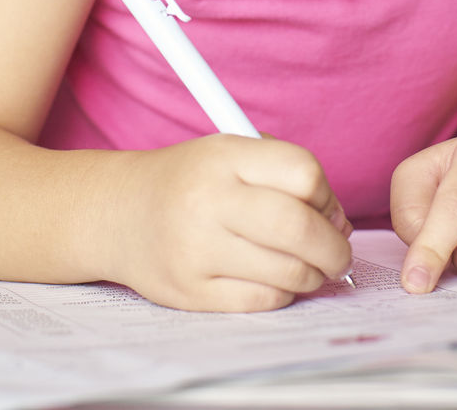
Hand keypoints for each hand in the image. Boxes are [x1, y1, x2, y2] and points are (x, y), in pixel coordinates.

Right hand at [112, 135, 352, 311]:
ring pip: (288, 271)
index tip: (326, 209)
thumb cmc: (188, 183)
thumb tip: (338, 224)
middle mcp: (208, 201)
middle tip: (338, 254)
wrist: (118, 213)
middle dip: (334, 247)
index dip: (326, 196)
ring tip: (308, 267)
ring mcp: (196, 249)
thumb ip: (285, 177)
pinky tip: (276, 281)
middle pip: (300, 227)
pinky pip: (263, 300)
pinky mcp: (190, 291)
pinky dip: (282, 294)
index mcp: (223, 158)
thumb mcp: (229, 155)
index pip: (304, 173)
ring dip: (313, 275)